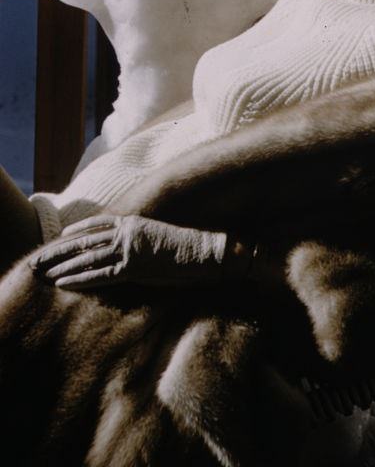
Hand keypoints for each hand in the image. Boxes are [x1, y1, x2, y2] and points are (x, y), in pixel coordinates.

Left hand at [29, 214, 227, 290]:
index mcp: (132, 222)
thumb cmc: (184, 248)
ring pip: (87, 257)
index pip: (95, 226)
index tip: (58, 238)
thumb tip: (122, 247)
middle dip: (59, 250)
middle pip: (85, 241)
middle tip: (39, 258)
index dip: (74, 233)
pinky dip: (79, 279)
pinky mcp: (133, 267)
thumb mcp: (156, 235)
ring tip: (43, 272)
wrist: (204, 252)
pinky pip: (99, 274)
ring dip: (62, 266)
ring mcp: (129, 249)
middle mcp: (126, 232)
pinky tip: (63, 283)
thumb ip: (137, 238)